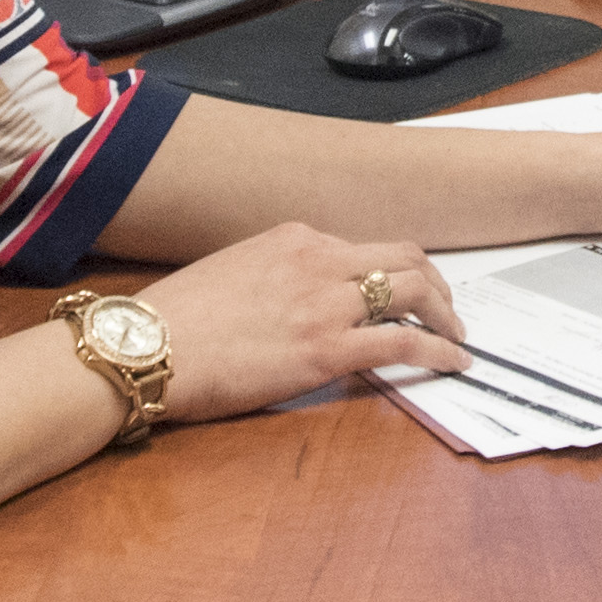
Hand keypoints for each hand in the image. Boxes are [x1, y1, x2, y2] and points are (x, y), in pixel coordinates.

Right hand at [133, 220, 474, 423]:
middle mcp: (317, 260)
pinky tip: (453, 362)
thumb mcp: (232, 274)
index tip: (404, 292)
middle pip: (403, 258)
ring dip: (445, 313)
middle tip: (445, 310)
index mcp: (292, 239)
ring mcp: (325, 303)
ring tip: (456, 336)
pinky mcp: (327, 348)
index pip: (363, 248)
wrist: (145, 348)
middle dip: (434, 283)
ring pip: (412, 291)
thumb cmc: (174, 322)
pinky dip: (439, 349)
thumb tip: (301, 303)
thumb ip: (277, 278)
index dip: (392, 272)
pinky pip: (404, 342)